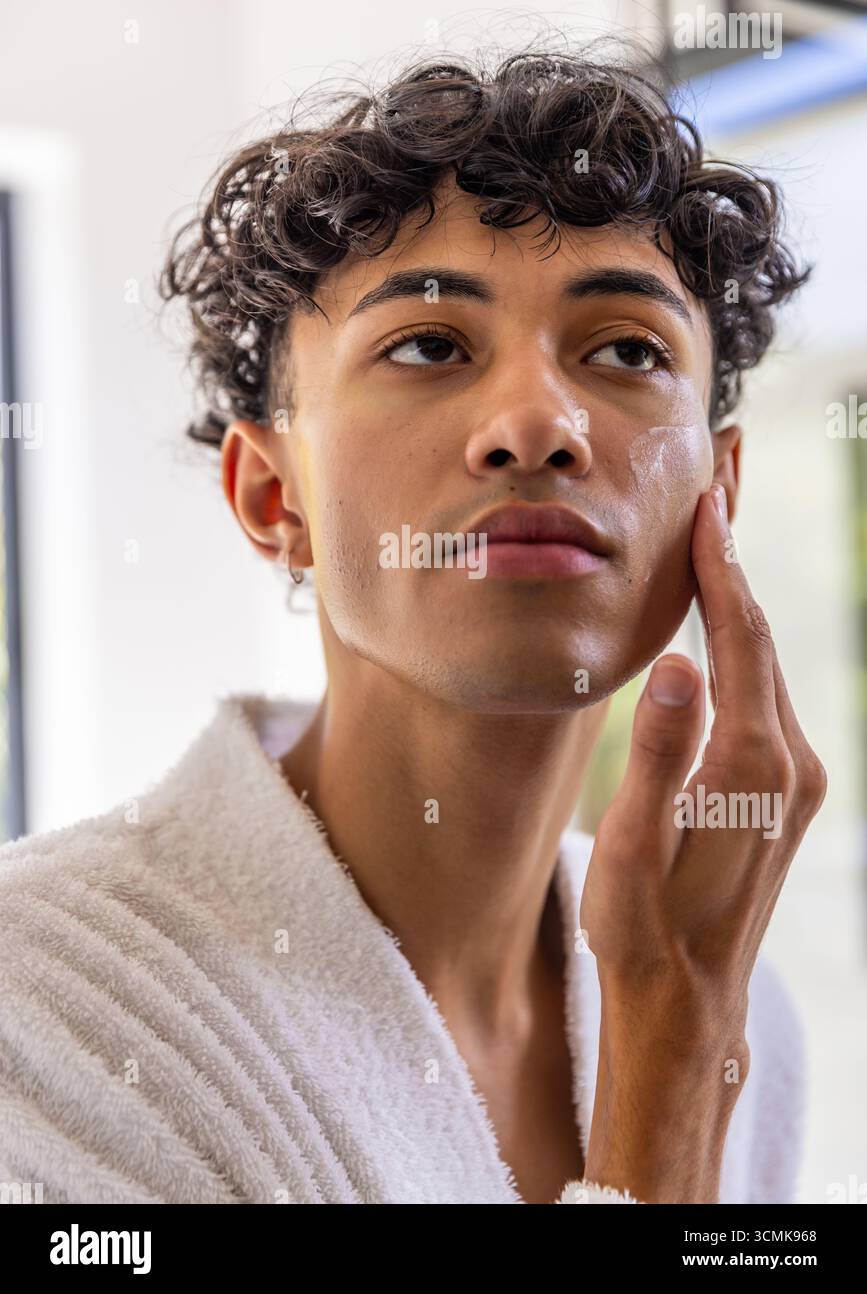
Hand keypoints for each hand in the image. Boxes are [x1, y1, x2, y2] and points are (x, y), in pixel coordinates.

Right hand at [579, 482, 826, 1201]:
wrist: (688, 1006)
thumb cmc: (643, 932)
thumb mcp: (634, 850)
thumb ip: (657, 756)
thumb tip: (679, 663)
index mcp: (752, 766)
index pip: (740, 639)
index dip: (721, 568)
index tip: (707, 504)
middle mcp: (790, 764)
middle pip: (763, 639)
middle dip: (735, 563)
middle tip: (714, 488)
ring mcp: (796, 779)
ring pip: (768, 665)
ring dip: (740, 600)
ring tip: (713, 536)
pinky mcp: (785, 792)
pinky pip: (766, 695)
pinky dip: (745, 645)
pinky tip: (721, 622)